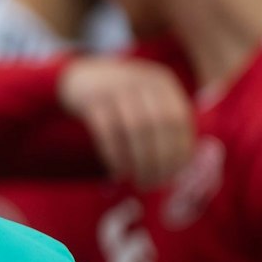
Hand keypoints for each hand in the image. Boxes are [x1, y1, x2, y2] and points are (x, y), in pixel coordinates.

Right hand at [56, 57, 195, 189]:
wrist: (80, 78)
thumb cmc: (121, 99)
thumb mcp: (148, 99)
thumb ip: (166, 123)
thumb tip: (182, 165)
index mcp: (162, 82)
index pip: (179, 119)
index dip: (180, 150)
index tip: (175, 175)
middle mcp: (141, 81)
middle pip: (159, 125)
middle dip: (160, 160)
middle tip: (154, 184)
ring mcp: (115, 87)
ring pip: (135, 129)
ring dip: (140, 161)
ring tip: (139, 182)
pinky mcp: (92, 100)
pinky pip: (108, 132)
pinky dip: (115, 157)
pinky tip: (118, 173)